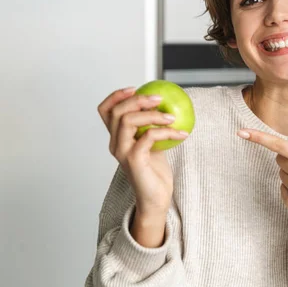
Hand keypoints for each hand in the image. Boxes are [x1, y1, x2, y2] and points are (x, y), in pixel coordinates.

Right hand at [97, 87, 188, 214]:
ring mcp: (122, 152)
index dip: (116, 96)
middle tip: (159, 99)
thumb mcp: (153, 143)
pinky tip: (182, 134)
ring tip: (172, 118)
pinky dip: (166, 132)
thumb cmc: (155, 172)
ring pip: (128, 120)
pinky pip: (148, 136)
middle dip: (138, 100)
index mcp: (117, 137)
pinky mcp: (133, 160)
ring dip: (153, 114)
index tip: (135, 88)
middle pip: (117, 111)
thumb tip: (166, 104)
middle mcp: (115, 143)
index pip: (105, 111)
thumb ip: (151, 126)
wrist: (156, 198)